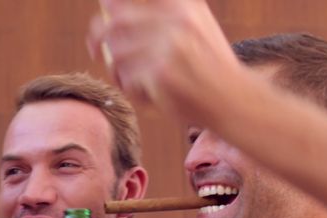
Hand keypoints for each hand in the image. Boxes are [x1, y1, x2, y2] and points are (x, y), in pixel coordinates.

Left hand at [86, 0, 239, 123]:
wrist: (233, 99)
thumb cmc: (211, 66)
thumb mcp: (197, 26)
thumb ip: (166, 12)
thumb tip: (110, 4)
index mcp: (184, 6)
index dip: (111, 1)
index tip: (103, 5)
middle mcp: (176, 21)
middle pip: (116, 22)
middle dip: (98, 35)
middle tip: (93, 47)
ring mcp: (167, 47)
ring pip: (117, 54)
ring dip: (118, 70)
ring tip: (132, 80)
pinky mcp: (159, 74)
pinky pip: (127, 80)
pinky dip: (133, 90)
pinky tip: (150, 96)